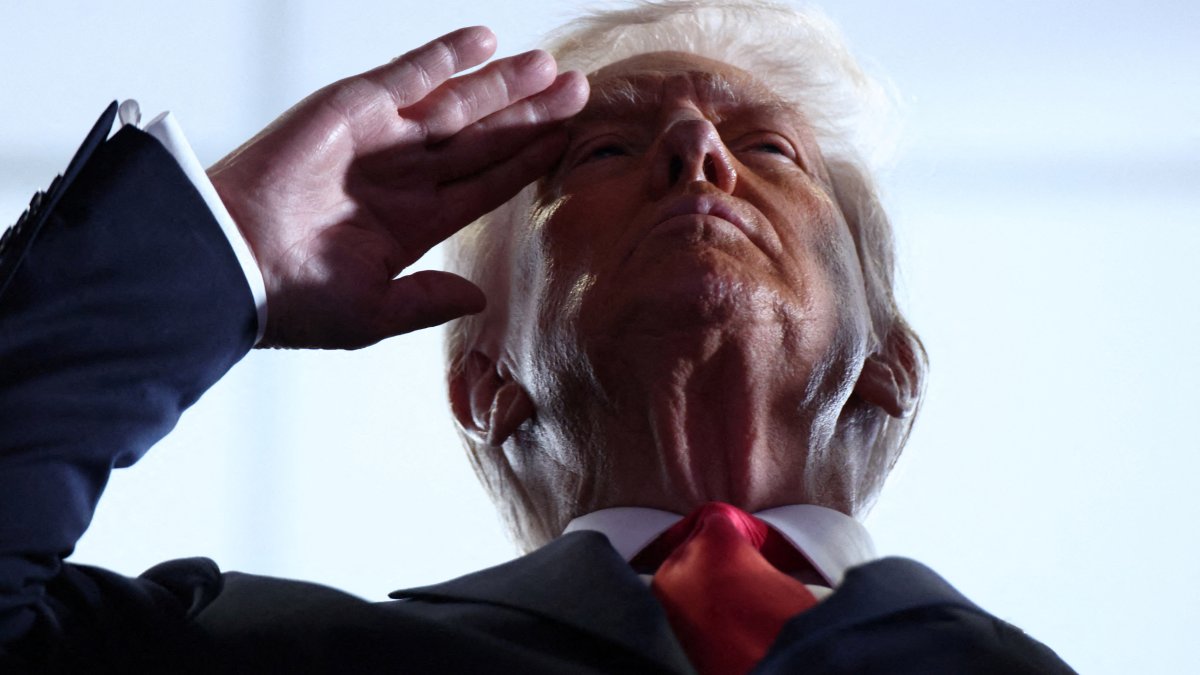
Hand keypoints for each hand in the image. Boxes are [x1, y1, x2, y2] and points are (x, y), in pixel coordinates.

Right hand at [207, 27, 587, 348]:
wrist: (231, 264)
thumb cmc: (292, 300)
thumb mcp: (372, 312)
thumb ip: (427, 301)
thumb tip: (480, 296)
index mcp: (413, 224)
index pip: (487, 185)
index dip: (529, 161)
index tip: (568, 143)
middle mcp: (404, 176)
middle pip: (484, 139)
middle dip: (531, 115)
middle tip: (579, 91)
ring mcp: (380, 139)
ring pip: (459, 103)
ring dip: (503, 84)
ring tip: (550, 68)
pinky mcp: (353, 108)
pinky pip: (410, 74)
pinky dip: (446, 56)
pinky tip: (485, 41)